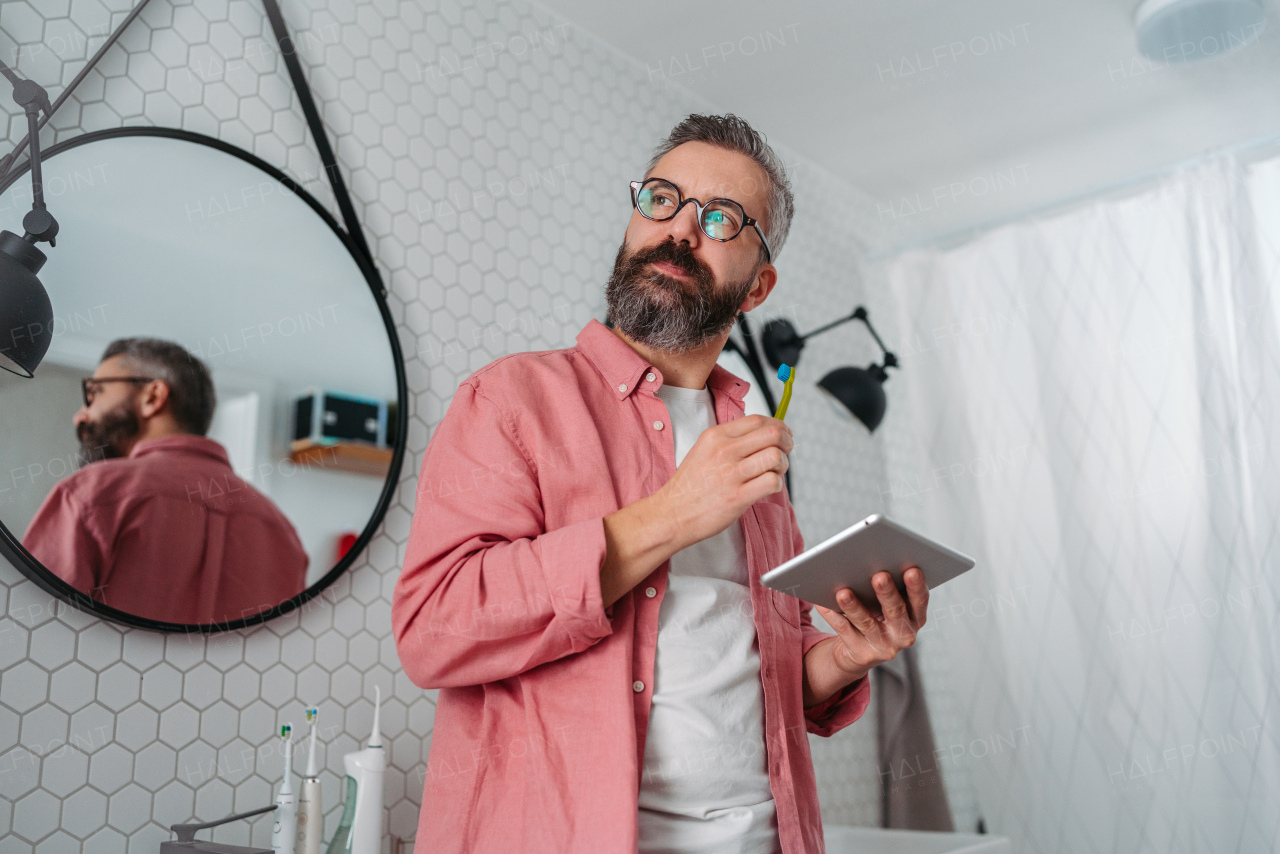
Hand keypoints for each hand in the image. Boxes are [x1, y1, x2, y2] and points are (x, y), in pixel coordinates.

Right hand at [654, 414, 792, 548]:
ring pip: (776, 456)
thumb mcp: (703, 451)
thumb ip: (729, 441)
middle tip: (785, 453)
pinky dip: (777, 484)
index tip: (783, 435)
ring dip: (783, 465)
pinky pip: (772, 482)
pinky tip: (767, 488)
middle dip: (787, 442)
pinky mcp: (738, 497)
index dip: (777, 426)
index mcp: (715, 436)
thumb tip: (763, 436)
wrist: (671, 514)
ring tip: (774, 473)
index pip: (757, 420)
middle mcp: (724, 451)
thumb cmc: (689, 487)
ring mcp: (731, 474)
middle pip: (772, 433)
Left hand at [814, 568, 928, 680]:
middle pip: (895, 611)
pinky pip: (844, 630)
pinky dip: (832, 616)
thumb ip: (889, 590)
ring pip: (866, 623)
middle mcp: (903, 635)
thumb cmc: (877, 618)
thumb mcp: (889, 607)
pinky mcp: (861, 654)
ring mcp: (883, 647)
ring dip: (854, 607)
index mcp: (915, 618)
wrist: (861, 654)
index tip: (912, 570)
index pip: (920, 601)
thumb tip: (870, 563)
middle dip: (887, 593)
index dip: (917, 586)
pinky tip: (822, 603)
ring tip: (843, 592)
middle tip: (880, 576)